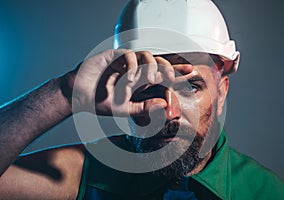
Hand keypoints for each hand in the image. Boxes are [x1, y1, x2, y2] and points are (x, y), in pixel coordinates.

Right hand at [64, 49, 192, 116]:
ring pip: (146, 55)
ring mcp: (125, 62)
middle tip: (173, 78)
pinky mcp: (113, 57)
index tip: (191, 71)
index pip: (161, 74)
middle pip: (158, 62)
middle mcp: (135, 70)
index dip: (176, 71)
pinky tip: (130, 78)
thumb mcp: (126, 109)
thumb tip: (164, 104)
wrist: (80, 98)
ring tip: (151, 79)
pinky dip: (132, 66)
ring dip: (151, 66)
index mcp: (139, 81)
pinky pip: (128, 55)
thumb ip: (144, 108)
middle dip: (169, 67)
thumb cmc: (101, 103)